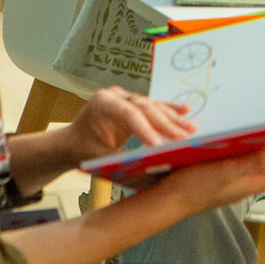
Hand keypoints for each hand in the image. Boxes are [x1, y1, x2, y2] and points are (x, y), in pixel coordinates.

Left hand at [63, 87, 196, 163]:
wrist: (73, 140)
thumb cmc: (82, 150)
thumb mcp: (97, 158)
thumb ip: (121, 160)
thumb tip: (147, 168)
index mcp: (102, 103)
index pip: (129, 114)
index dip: (146, 129)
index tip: (161, 146)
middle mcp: (116, 95)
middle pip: (146, 108)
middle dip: (166, 124)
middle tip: (184, 138)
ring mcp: (126, 96)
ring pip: (153, 106)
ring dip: (173, 119)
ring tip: (191, 129)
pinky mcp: (134, 101)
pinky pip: (154, 105)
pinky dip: (170, 110)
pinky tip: (186, 111)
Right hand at [151, 145, 264, 216]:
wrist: (164, 200)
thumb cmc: (194, 188)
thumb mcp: (229, 172)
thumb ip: (257, 161)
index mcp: (252, 182)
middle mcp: (246, 181)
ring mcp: (232, 178)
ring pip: (261, 164)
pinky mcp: (219, 173)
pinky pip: (243, 160)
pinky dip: (251, 149)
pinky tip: (246, 138)